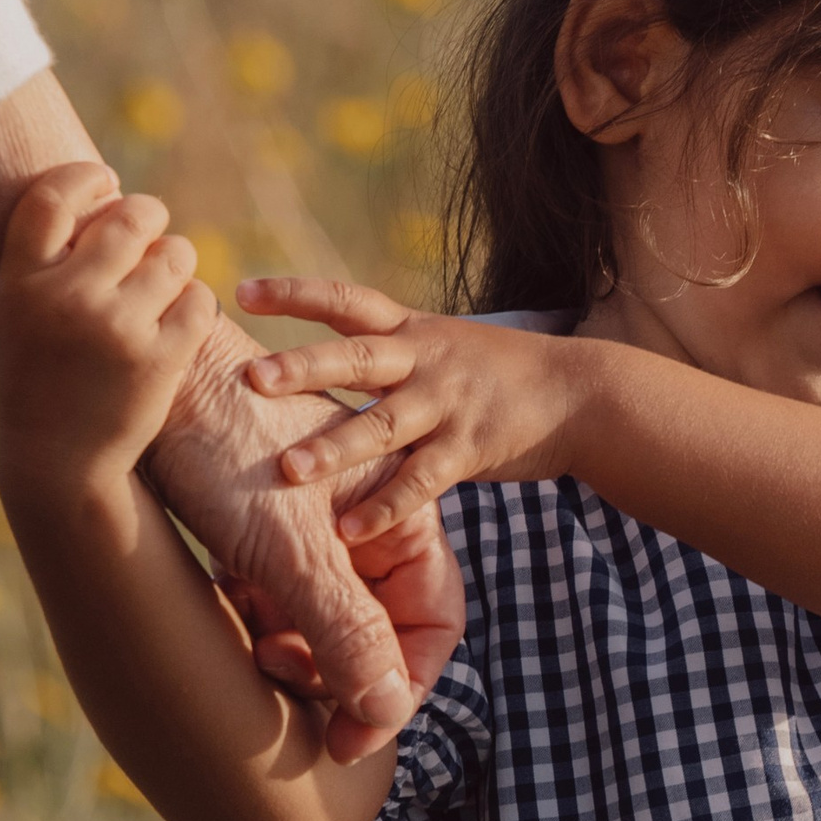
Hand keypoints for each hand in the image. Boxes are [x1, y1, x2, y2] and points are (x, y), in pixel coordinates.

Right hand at [0, 164, 212, 490]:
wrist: (59, 465)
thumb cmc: (13, 396)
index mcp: (21, 283)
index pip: (54, 198)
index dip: (86, 177)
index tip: (104, 177)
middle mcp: (70, 299)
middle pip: (129, 218)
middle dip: (146, 212)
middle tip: (149, 220)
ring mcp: (119, 329)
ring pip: (174, 255)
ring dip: (176, 254)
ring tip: (169, 264)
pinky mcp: (160, 359)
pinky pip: (198, 301)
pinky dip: (196, 298)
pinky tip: (184, 304)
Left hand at [144, 317, 466, 761]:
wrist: (136, 371)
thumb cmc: (219, 440)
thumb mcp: (288, 547)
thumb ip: (347, 632)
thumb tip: (388, 711)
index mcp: (397, 512)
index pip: (431, 624)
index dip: (400, 690)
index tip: (347, 738)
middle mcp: (366, 520)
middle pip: (383, 628)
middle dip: (340, 671)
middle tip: (281, 675)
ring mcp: (315, 524)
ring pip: (330, 619)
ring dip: (299, 649)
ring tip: (253, 643)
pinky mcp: (264, 524)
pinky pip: (285, 595)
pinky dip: (264, 616)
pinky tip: (230, 604)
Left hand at [239, 278, 597, 541]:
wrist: (579, 394)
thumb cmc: (497, 375)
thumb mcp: (439, 348)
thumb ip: (382, 358)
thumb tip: (311, 369)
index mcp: (409, 330)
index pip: (344, 301)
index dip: (294, 294)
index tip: (241, 290)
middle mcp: (423, 360)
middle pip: (354, 357)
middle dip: (301, 366)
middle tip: (250, 377)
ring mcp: (447, 405)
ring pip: (382, 424)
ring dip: (333, 448)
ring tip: (287, 469)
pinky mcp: (469, 450)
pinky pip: (419, 482)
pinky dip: (383, 507)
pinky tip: (348, 530)